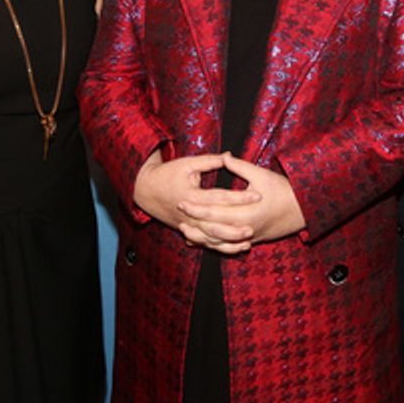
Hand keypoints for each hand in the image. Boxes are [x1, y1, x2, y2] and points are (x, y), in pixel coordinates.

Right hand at [133, 151, 261, 252]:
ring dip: (229, 241)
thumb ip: (209, 161)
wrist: (146, 191)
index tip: (258, 195)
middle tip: (255, 225)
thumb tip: (229, 155)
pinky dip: (221, 247)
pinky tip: (237, 247)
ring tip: (249, 239)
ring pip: (211, 238)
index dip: (239, 196)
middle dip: (236, 226)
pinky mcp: (188, 231)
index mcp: (192, 196)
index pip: (220, 197)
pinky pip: (206, 243)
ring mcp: (188, 225)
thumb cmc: (168, 174)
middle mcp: (190, 215)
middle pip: (216, 224)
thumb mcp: (187, 164)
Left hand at [178, 153, 304, 246]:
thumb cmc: (283, 190)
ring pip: (219, 242)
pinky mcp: (252, 240)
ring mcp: (248, 237)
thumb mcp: (261, 175)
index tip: (182, 200)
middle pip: (212, 229)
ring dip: (201, 237)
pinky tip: (202, 240)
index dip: (196, 206)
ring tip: (184, 230)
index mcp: (245, 212)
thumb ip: (240, 167)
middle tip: (178, 213)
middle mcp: (244, 228)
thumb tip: (224, 156)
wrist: (303, 209)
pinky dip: (213, 244)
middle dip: (194, 221)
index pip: (214, 211)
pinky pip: (228, 246)